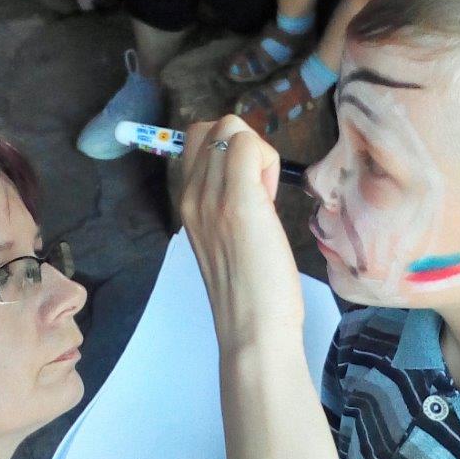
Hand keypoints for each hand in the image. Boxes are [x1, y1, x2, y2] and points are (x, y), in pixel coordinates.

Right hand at [179, 115, 303, 352]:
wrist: (252, 331)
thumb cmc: (251, 296)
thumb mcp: (228, 243)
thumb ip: (230, 209)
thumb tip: (254, 180)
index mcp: (187, 206)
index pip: (198, 142)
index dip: (230, 154)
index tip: (249, 192)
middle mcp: (192, 197)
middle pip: (211, 127)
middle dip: (242, 146)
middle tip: (259, 190)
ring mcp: (211, 198)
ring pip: (231, 129)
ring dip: (258, 154)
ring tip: (265, 199)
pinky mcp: (239, 202)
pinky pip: (248, 144)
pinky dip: (267, 160)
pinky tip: (272, 199)